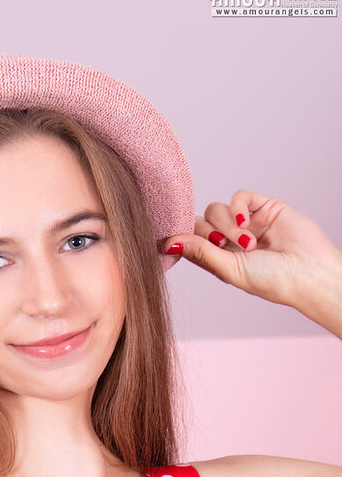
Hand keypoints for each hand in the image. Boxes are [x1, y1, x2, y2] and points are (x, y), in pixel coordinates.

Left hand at [162, 189, 341, 310]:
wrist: (309, 272)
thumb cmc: (272, 280)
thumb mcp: (229, 269)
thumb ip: (200, 253)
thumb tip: (167, 244)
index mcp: (218, 258)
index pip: (189, 241)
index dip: (181, 237)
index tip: (168, 239)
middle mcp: (229, 239)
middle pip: (199, 222)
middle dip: (206, 232)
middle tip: (222, 244)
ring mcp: (246, 222)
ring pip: (215, 209)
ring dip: (226, 225)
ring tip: (248, 243)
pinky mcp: (263, 207)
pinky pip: (238, 197)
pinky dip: (237, 208)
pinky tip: (247, 224)